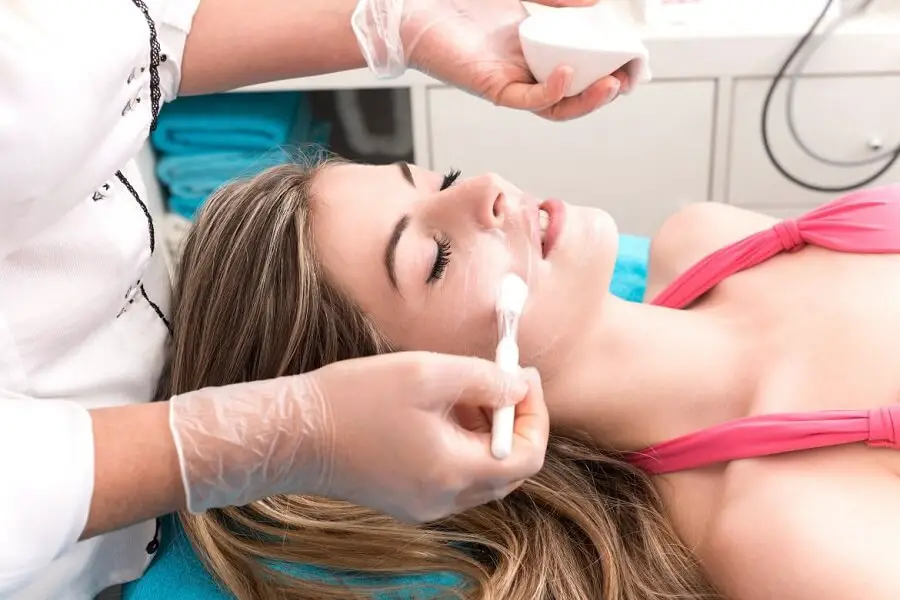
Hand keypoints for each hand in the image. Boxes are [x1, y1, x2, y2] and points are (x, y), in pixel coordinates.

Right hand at [169, 352, 548, 522]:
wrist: (293, 434)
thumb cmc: (353, 399)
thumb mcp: (425, 373)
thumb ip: (483, 379)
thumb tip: (520, 387)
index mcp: (453, 472)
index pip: (526, 457)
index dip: (534, 414)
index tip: (521, 377)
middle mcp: (445, 500)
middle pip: (508, 469)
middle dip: (510, 422)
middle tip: (496, 382)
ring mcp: (425, 506)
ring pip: (482, 474)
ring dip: (485, 434)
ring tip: (461, 392)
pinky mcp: (407, 500)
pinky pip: (453, 478)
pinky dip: (460, 447)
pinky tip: (437, 414)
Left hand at [352, 0, 630, 120]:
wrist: (411, 6)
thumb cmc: (458, 0)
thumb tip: (597, 3)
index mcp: (532, 49)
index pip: (579, 70)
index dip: (609, 69)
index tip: (635, 60)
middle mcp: (523, 70)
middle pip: (574, 94)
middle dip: (606, 90)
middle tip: (631, 78)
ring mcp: (507, 81)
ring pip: (555, 106)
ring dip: (587, 100)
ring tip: (613, 85)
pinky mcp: (489, 86)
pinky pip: (526, 100)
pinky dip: (551, 91)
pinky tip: (569, 74)